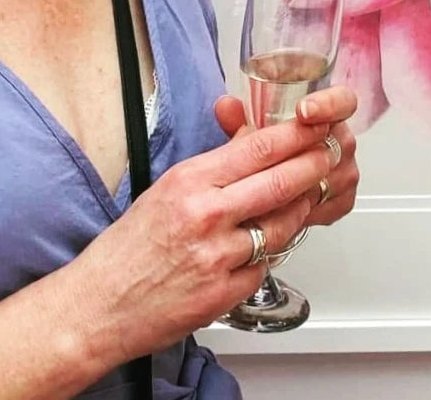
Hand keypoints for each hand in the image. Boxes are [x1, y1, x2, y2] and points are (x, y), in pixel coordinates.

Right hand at [66, 116, 335, 364]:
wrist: (99, 303)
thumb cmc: (130, 247)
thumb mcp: (169, 188)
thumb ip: (216, 167)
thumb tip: (256, 141)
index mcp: (190, 181)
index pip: (258, 148)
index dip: (297, 135)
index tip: (317, 126)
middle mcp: (206, 215)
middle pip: (280, 182)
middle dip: (314, 167)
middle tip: (331, 155)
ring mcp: (217, 256)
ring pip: (282, 226)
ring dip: (299, 211)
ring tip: (305, 199)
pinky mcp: (224, 293)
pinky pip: (265, 266)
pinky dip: (269, 255)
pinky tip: (266, 246)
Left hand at [215, 84, 358, 228]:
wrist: (281, 184)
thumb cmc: (271, 148)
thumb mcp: (251, 130)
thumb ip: (239, 118)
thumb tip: (225, 106)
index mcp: (328, 111)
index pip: (343, 101)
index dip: (327, 104)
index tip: (304, 110)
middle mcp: (341, 140)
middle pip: (340, 141)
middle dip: (311, 148)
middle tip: (282, 154)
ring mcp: (345, 171)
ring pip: (334, 176)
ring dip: (306, 180)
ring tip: (278, 185)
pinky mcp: (342, 200)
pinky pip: (330, 204)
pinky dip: (305, 206)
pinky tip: (283, 208)